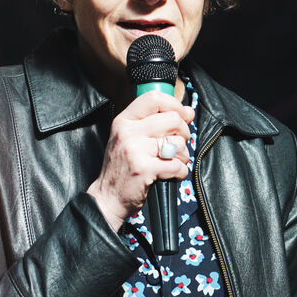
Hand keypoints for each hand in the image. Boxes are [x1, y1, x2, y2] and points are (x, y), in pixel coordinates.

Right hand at [87, 90, 193, 230]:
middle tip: (177, 146)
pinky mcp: (144, 169)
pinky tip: (170, 175)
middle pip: (173, 120)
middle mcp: (128, 132)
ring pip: (178, 144)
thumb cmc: (123, 168)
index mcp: (124, 121)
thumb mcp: (131, 139)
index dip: (174, 104)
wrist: (107, 198)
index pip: (154, 98)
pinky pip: (177, 165)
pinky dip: (180, 172)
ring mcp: (135, 150)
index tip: (182, 115)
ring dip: (182, 156)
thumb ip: (157, 123)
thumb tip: (188, 111)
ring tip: (171, 163)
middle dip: (184, 134)